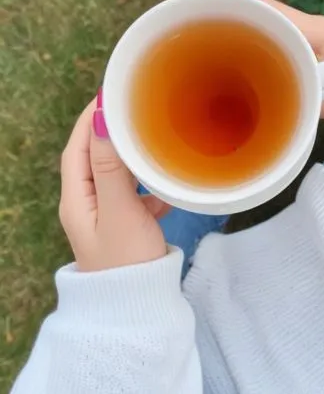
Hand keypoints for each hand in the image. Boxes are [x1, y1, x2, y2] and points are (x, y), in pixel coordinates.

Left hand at [59, 90, 169, 271]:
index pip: (78, 148)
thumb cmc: (126, 259)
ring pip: (117, 176)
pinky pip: (135, 196)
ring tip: (150, 140)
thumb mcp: (119, 210)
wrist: (136, 307)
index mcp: (77, 198)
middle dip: (112, 134)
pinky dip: (148, 187)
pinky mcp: (125, 226)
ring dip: (131, 158)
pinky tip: (167, 188)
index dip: (90, 120)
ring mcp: (106, 216)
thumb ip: (112, 167)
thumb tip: (102, 121)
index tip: (110, 95)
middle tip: (135, 111)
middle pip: (96, 159)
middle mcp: (87, 204)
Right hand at [192, 0, 323, 124]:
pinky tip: (233, 73)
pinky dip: (253, 63)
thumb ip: (315, 95)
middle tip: (195, 30)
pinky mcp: (300, 67)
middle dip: (230, 24)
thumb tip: (280, 103)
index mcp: (313, 30)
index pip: (270, 11)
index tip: (207, 9)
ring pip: (263, 40)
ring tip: (204, 48)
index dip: (238, 10)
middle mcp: (303, 33)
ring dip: (239, 43)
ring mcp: (301, 49)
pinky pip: (271, 61)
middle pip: (260, 21)